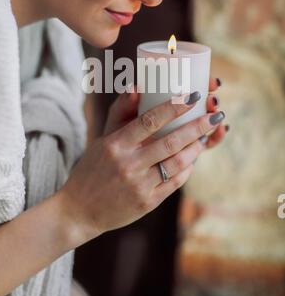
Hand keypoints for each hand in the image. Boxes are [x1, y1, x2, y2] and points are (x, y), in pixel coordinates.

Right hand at [61, 84, 226, 242]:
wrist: (80, 209)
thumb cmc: (93, 168)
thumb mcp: (102, 138)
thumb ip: (120, 112)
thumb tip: (136, 86)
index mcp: (115, 144)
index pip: (149, 120)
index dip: (173, 107)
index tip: (192, 96)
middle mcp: (128, 164)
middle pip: (170, 142)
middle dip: (197, 127)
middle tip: (215, 115)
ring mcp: (139, 185)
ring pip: (176, 163)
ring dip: (196, 148)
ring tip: (207, 135)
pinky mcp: (147, 202)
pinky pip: (174, 183)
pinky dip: (187, 169)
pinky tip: (193, 158)